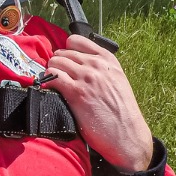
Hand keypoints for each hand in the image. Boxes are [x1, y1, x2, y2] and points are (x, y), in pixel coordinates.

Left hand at [46, 35, 153, 172]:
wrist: (127, 136)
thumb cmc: (121, 112)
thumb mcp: (116, 81)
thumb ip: (100, 69)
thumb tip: (76, 64)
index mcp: (108, 60)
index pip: (77, 40)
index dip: (66, 50)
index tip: (65, 60)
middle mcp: (97, 65)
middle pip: (63, 52)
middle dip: (57, 63)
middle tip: (58, 76)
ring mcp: (86, 78)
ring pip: (55, 62)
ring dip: (51, 72)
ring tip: (54, 84)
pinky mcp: (76, 93)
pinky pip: (52, 77)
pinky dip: (47, 82)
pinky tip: (50, 89)